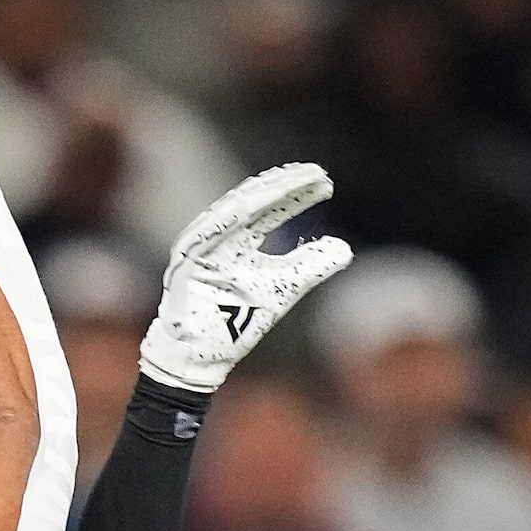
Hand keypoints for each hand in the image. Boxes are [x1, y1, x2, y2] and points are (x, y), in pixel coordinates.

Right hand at [139, 163, 352, 393]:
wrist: (201, 357)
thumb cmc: (235, 324)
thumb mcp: (284, 289)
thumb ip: (310, 266)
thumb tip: (344, 247)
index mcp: (239, 238)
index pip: (272, 207)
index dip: (298, 193)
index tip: (326, 183)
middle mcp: (220, 235)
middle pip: (255, 200)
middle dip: (287, 184)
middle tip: (320, 173)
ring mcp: (200, 245)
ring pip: (233, 210)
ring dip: (263, 194)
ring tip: (293, 180)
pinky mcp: (186, 262)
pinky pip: (207, 233)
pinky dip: (229, 216)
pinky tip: (254, 201)